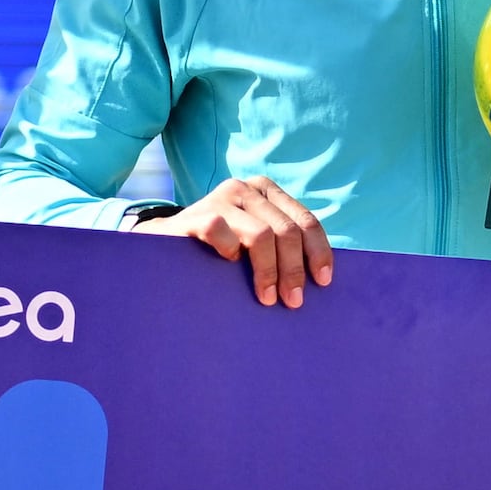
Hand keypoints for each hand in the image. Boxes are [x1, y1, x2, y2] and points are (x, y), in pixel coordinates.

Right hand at [150, 175, 334, 308]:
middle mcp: (246, 188)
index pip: (305, 221)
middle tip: (293, 300)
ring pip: (262, 235)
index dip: (318, 252)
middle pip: (287, 231)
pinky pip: (222, 232)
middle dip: (294, 269)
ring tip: (268, 297)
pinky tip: (228, 266)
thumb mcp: (254, 241)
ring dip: (269, 271)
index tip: (323, 282)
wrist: (167, 245)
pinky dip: (230, 252)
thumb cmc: (219, 251)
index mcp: (267, 192)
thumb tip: (320, 278)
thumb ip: (281, 246)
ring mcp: (222, 198)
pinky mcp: (198, 214)